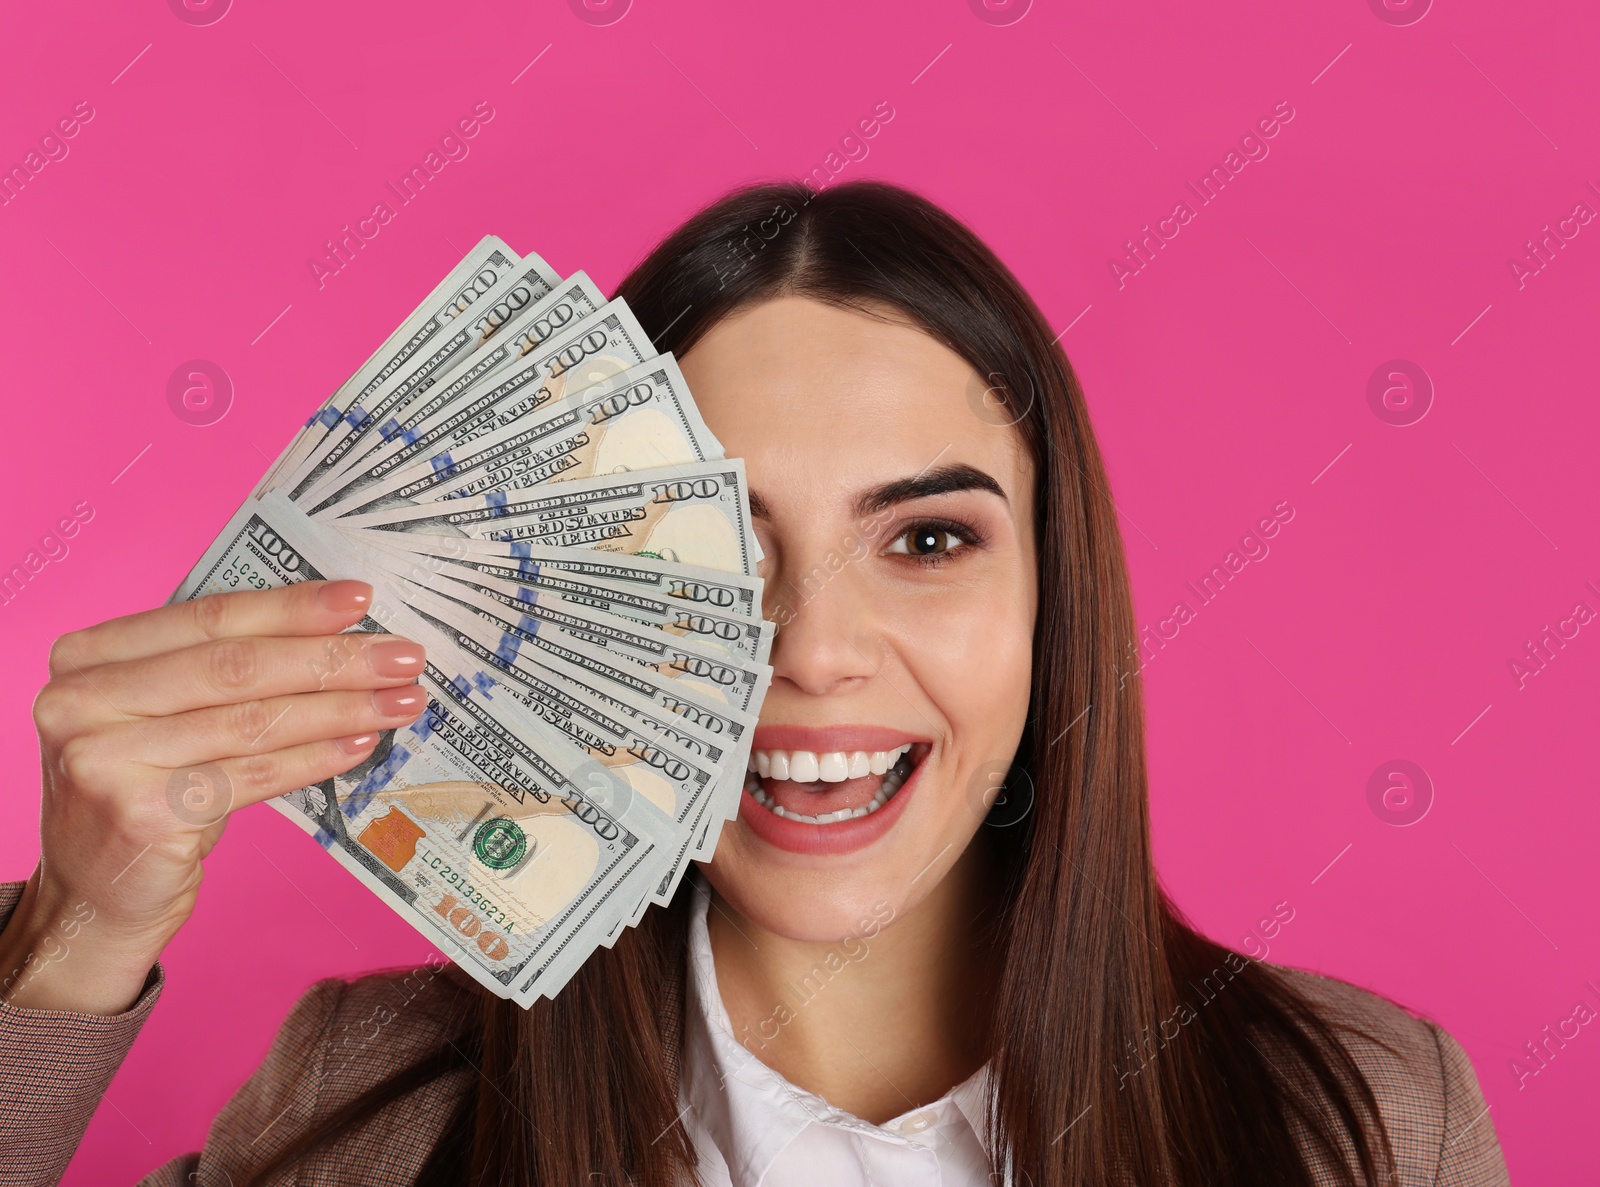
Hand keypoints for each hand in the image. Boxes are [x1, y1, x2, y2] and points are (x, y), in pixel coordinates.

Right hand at [0, 580, 426, 1013]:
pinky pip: (252, 776)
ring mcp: (106, 760)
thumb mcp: (160, 716)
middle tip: (403, 657)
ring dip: (340, 709)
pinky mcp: (142, 814)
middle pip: (235, 666)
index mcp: (88, 657)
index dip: (291, 606)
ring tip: (400, 702)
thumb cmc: (146, 790)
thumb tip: (337, 634)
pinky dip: (315, 759)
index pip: (209, 618)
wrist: (93, 896)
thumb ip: (218, 671)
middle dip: (332, 659)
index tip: (359, 599)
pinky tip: (361, 746)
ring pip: (252, 722)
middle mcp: (82, 701)